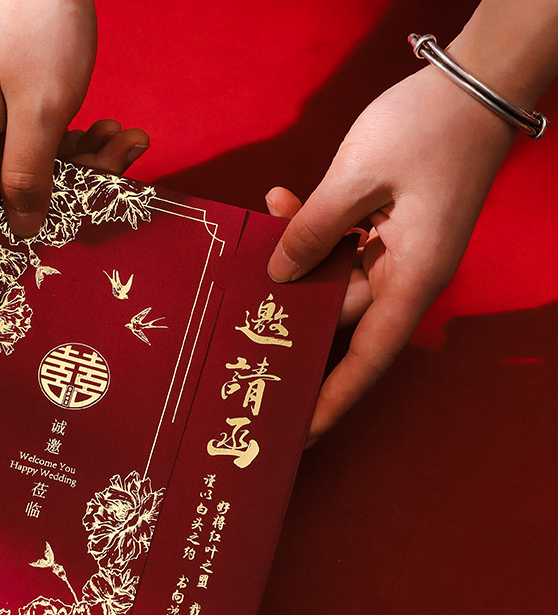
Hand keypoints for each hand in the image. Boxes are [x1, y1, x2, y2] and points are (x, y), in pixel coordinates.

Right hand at [0, 0, 138, 347]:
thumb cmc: (36, 26)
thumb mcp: (42, 107)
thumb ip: (32, 174)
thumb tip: (23, 230)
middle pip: (9, 213)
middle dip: (64, 217)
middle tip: (111, 198)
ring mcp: (0, 135)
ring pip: (45, 186)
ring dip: (91, 176)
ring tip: (127, 144)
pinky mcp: (26, 124)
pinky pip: (57, 158)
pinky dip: (92, 153)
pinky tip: (123, 133)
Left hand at [266, 63, 516, 445]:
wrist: (474, 83)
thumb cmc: (429, 128)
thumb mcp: (358, 177)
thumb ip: (312, 228)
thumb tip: (279, 272)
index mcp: (413, 278)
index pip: (368, 357)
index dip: (334, 399)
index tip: (301, 433)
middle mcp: (405, 275)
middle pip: (340, 319)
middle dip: (290, 320)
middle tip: (240, 340)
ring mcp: (395, 251)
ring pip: (332, 275)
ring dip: (294, 258)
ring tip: (256, 241)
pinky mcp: (385, 228)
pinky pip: (340, 242)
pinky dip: (311, 226)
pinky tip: (280, 202)